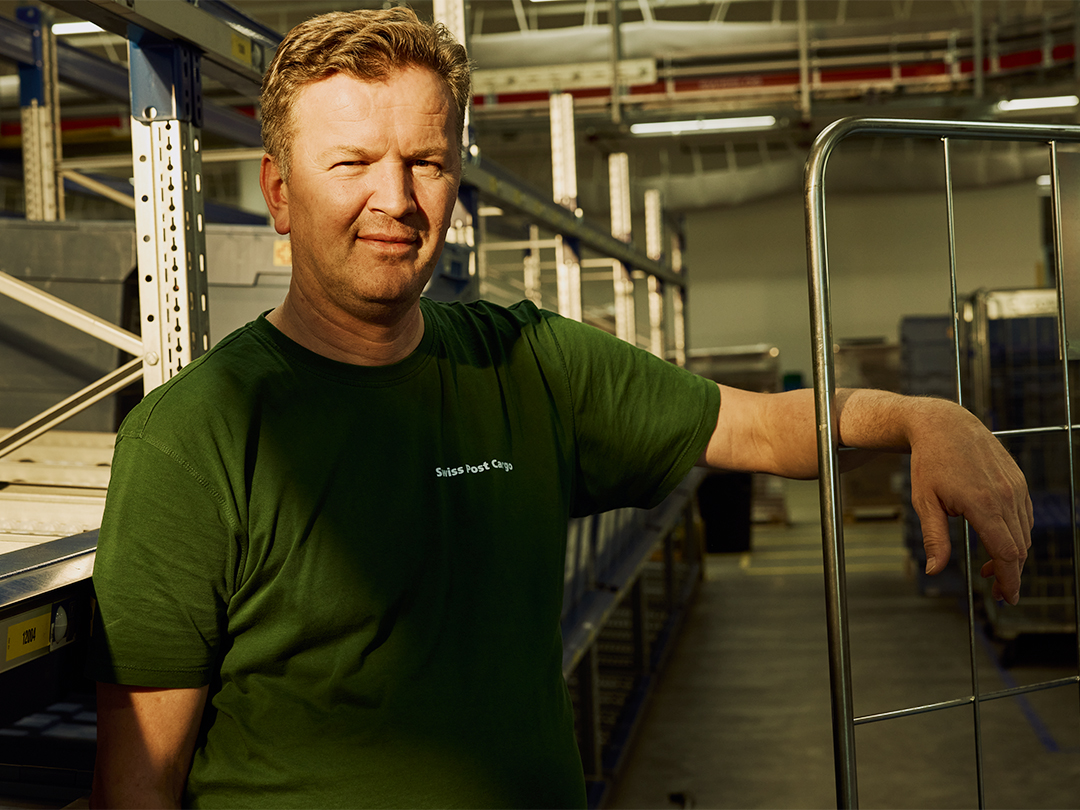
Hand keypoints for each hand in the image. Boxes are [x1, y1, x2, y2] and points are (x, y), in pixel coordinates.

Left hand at [907, 399, 1032, 604]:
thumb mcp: (924, 502)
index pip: (1006, 553)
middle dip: (1011, 574)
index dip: (1009, 580)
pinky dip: (1016, 535)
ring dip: (1012, 556)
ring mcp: (1015, 487)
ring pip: (1024, 534)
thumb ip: (934, 539)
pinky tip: (997, 541)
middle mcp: (1006, 496)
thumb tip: (933, 571)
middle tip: (997, 592)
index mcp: (983, 504)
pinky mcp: (1018, 481)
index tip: (1008, 598)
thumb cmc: (929, 463)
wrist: (945, 425)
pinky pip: (1025, 517)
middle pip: (1019, 548)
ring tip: (989, 569)